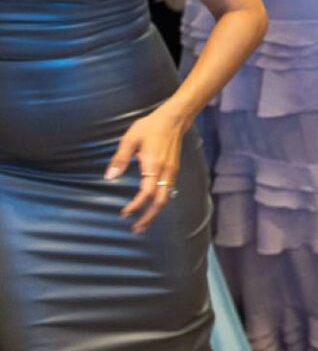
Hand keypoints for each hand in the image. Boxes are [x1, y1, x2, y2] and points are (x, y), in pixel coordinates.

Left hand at [104, 103, 187, 229]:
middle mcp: (165, 173)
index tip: (124, 214)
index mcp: (153, 166)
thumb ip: (120, 159)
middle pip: (159, 203)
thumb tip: (110, 176)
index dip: (136, 206)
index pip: (146, 193)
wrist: (173, 121)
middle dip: (148, 218)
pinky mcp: (173, 172)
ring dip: (154, 213)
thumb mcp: (130, 139)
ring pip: (165, 199)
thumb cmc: (149, 127)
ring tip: (143, 222)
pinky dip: (159, 203)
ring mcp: (171, 174)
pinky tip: (151, 206)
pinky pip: (168, 193)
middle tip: (137, 229)